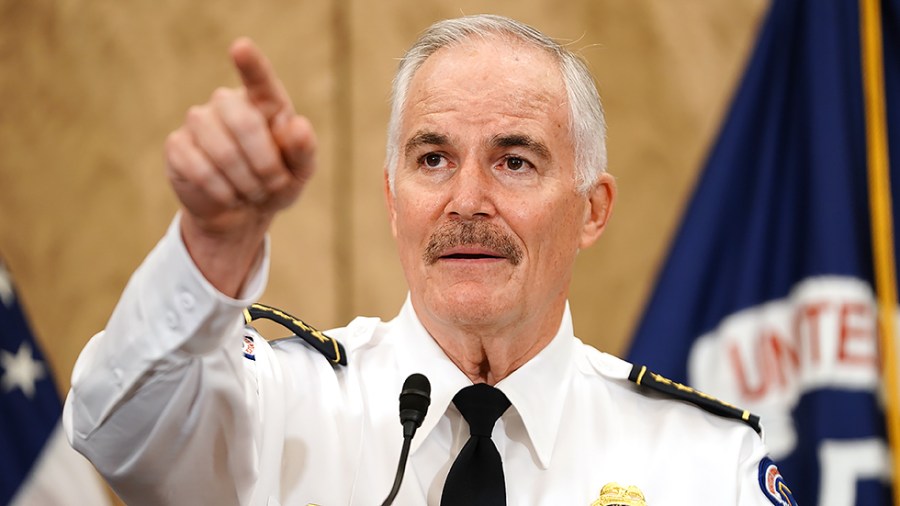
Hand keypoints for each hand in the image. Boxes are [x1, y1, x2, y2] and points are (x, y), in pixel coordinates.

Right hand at [164, 38, 315, 295]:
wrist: (240, 212)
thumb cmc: (275, 182)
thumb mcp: (298, 172)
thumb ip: (303, 150)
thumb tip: (299, 127)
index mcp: (263, 102)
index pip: (258, 77)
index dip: (250, 63)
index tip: (241, 47)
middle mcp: (227, 103)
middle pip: (244, 123)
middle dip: (265, 164)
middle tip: (273, 186)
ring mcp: (198, 121)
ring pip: (222, 151)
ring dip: (245, 182)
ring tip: (252, 193)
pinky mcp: (177, 146)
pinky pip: (199, 169)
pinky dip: (223, 192)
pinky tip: (229, 196)